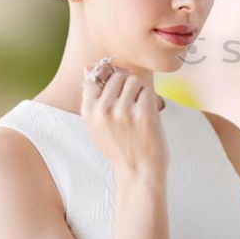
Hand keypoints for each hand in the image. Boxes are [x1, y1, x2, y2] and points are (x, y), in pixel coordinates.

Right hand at [80, 61, 168, 178]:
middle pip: (118, 76)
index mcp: (88, 112)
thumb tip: (89, 67)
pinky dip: (150, 100)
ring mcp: (124, 110)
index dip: (110, 84)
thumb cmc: (120, 146)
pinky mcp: (144, 112)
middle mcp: (103, 109)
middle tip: (131, 106)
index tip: (116, 96)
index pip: (95, 78)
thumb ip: (93, 98)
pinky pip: (148, 90)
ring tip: (138, 111)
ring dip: (139, 92)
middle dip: (127, 86)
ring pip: (134, 80)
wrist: (138, 171)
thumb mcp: (97, 125)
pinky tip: (148, 116)